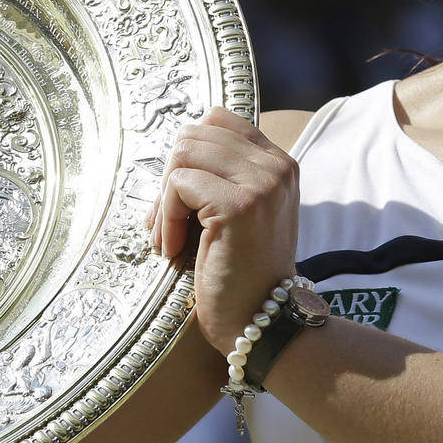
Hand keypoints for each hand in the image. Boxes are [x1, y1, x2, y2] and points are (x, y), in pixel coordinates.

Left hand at [147, 106, 299, 354]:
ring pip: (183, 153)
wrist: (263, 324)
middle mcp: (276, 166)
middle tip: (166, 223)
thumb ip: (222, 176)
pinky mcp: (241, 205)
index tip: (181, 198)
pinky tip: (172, 248)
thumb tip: (175, 151)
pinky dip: (165, 218)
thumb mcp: (241, 213)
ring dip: (164, 198)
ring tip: (168, 236)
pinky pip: (179, 184)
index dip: (186, 155)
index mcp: (278, 163)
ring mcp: (262, 183)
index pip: (217, 119)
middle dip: (169, 176)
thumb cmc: (241, 274)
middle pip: (193, 134)